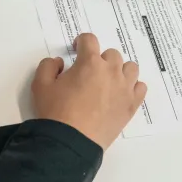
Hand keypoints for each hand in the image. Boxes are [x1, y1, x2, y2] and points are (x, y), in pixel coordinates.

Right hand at [31, 33, 146, 149]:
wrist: (71, 142)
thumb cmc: (55, 112)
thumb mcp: (41, 85)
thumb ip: (48, 66)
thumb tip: (60, 62)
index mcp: (90, 63)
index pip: (90, 40)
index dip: (81, 42)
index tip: (77, 50)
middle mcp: (111, 71)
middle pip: (112, 54)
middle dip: (100, 59)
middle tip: (89, 73)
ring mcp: (125, 88)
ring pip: (130, 68)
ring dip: (119, 70)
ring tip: (108, 82)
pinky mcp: (131, 104)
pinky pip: (140, 87)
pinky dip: (132, 87)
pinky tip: (121, 93)